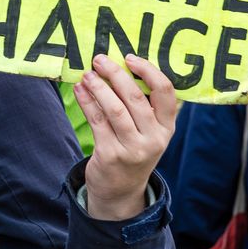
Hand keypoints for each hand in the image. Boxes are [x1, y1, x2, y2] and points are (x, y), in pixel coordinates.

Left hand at [74, 53, 177, 220]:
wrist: (120, 190)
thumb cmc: (133, 150)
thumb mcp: (148, 132)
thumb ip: (143, 106)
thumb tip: (120, 66)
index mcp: (167, 128)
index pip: (166, 93)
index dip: (149, 71)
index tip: (130, 58)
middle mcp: (154, 138)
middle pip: (135, 97)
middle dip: (116, 74)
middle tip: (99, 59)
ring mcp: (133, 148)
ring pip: (114, 109)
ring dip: (98, 87)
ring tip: (87, 74)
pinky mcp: (110, 154)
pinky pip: (97, 121)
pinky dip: (86, 101)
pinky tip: (79, 90)